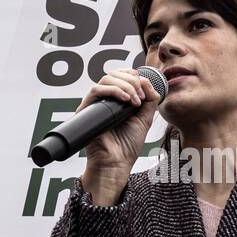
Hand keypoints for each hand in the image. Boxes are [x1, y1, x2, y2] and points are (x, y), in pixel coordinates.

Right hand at [79, 67, 160, 185]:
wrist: (116, 162)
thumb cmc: (127, 145)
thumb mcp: (145, 118)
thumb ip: (150, 99)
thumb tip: (146, 80)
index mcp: (117, 100)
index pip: (121, 76)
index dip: (134, 76)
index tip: (145, 90)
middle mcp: (105, 99)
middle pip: (114, 74)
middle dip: (132, 81)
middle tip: (141, 96)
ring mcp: (95, 103)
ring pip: (106, 79)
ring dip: (125, 85)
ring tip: (135, 101)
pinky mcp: (86, 109)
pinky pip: (96, 90)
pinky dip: (114, 91)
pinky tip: (126, 100)